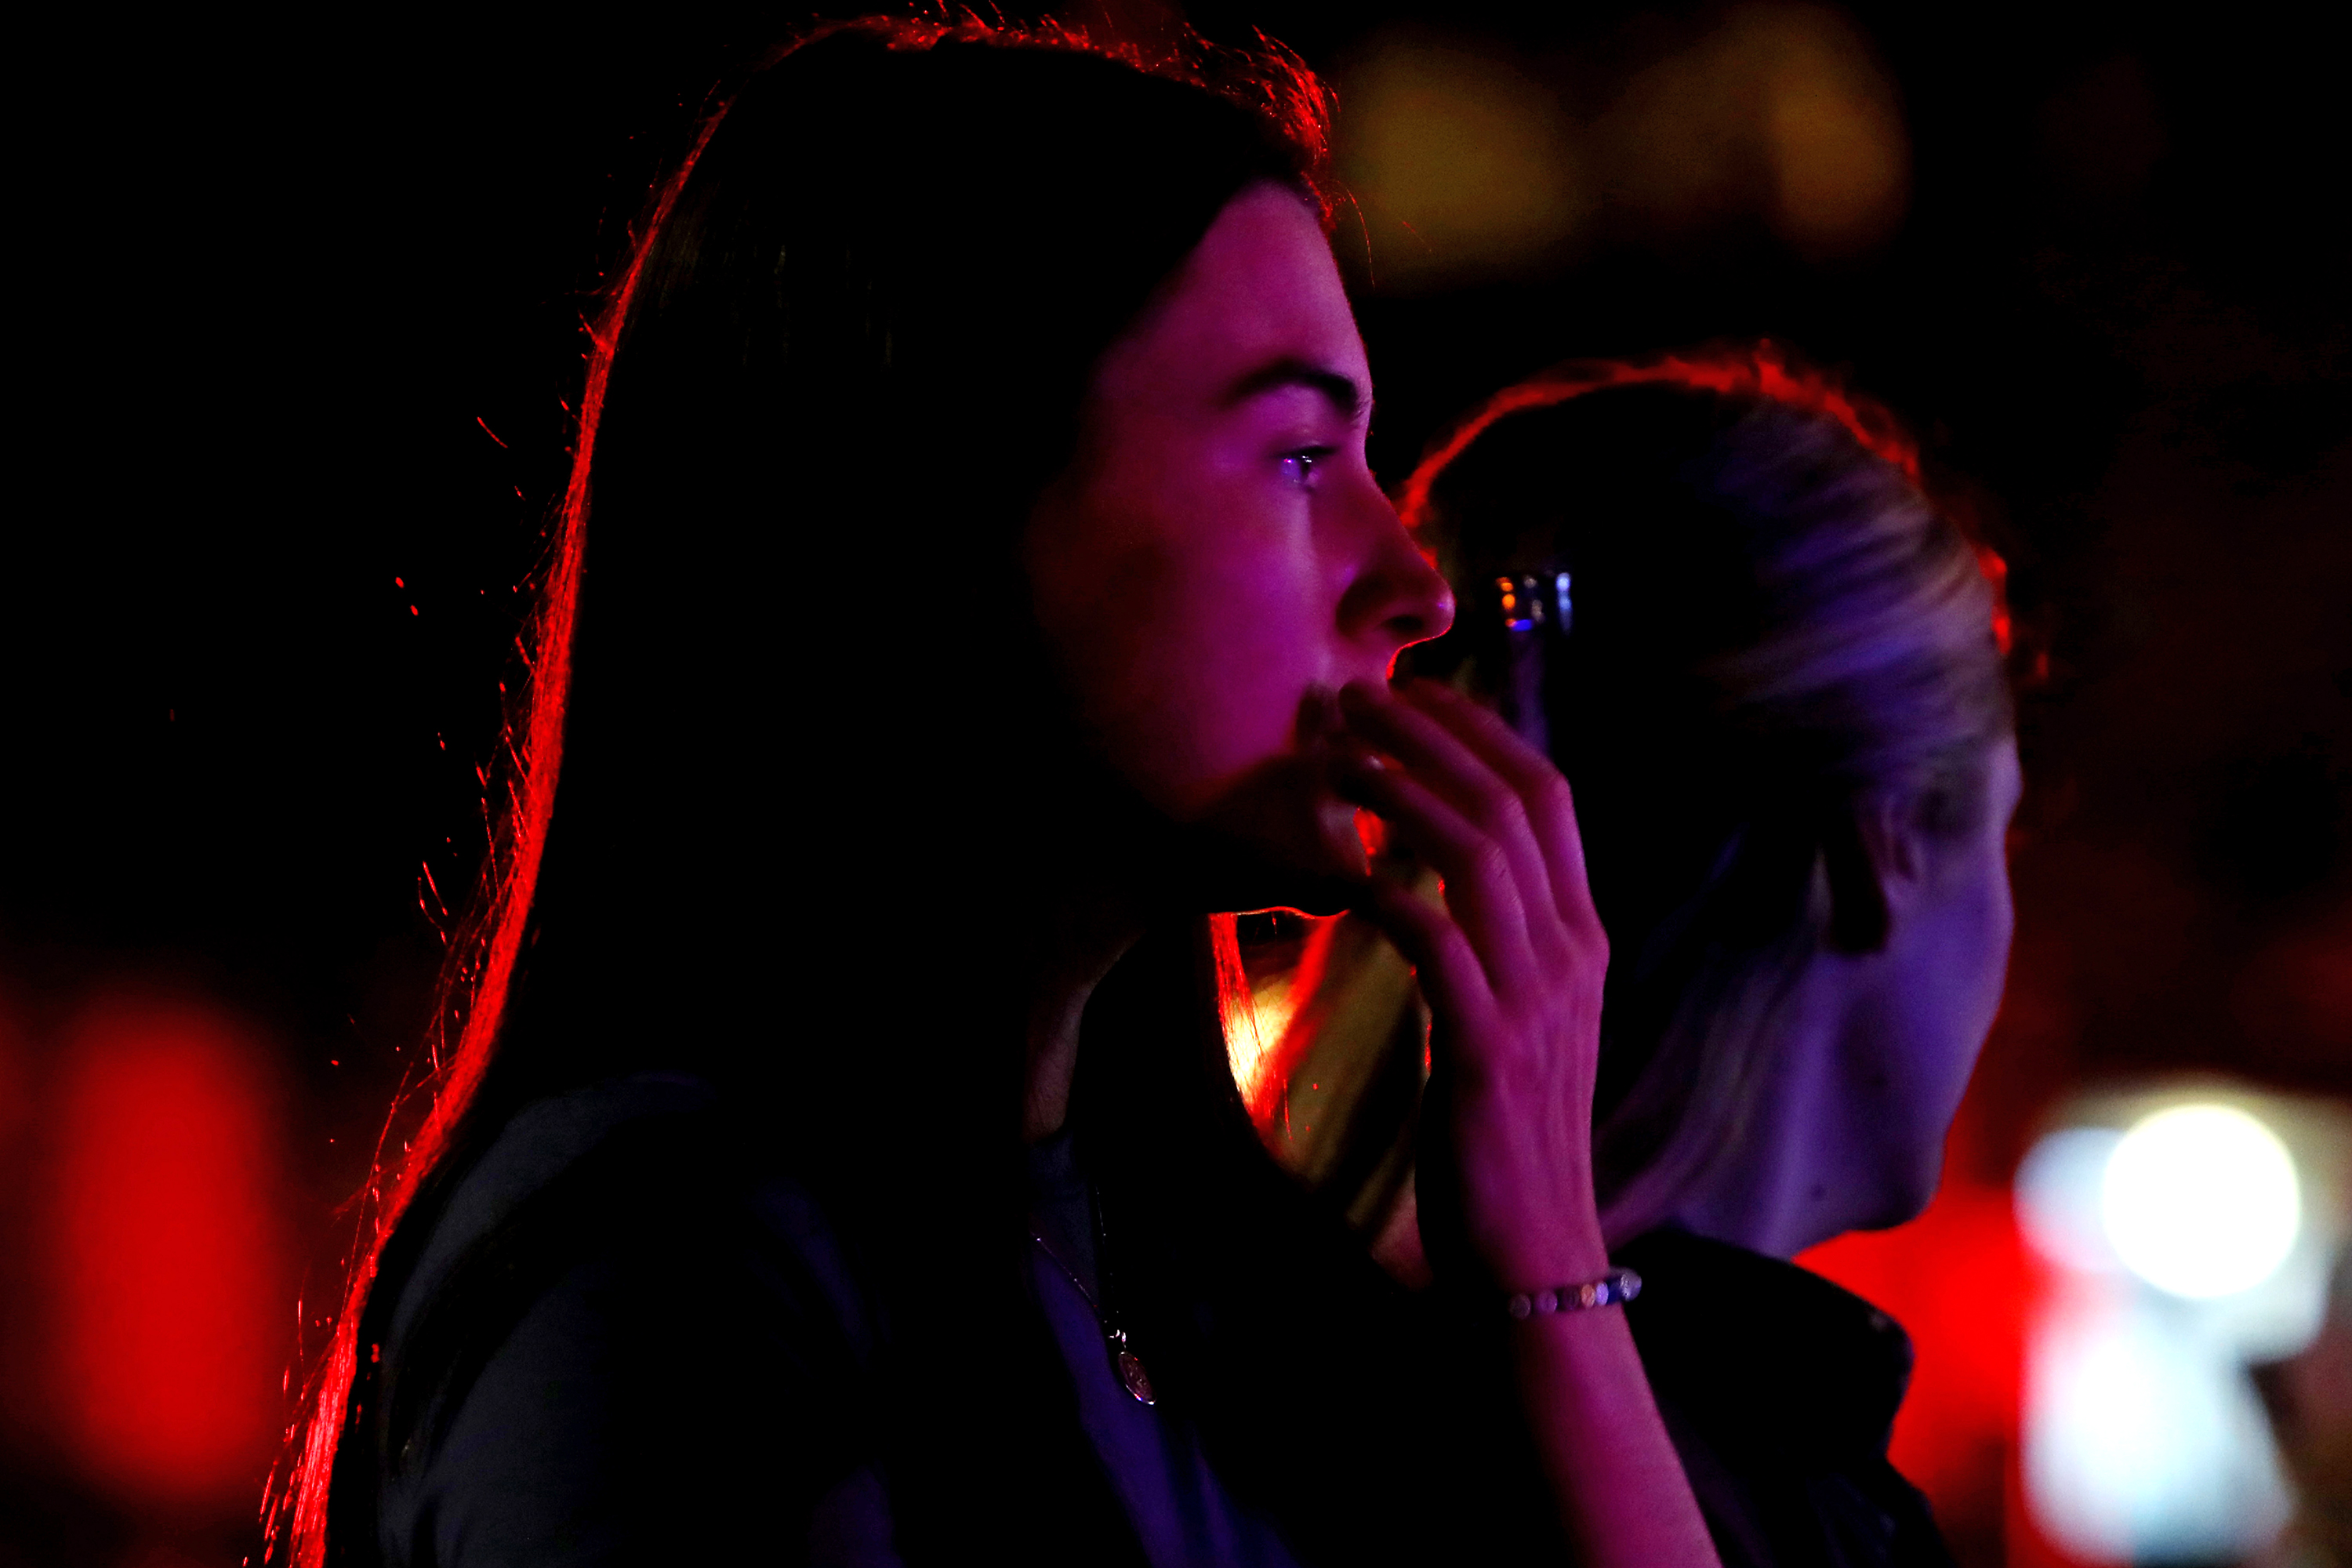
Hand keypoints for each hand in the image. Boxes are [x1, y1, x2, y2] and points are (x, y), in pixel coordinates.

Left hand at [1332, 678, 1610, 1290]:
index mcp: (1582, 937)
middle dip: (1430, 735)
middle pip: (1511, 805)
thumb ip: (1495, 939)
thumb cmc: (1508, 1129)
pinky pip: (1437, 945)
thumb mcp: (1519, 1015)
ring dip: (1401, 793)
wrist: (1535, 1245)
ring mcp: (1535, 999)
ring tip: (1337, 755)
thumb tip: (1435, 869)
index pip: (1548, 797)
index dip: (1481, 730)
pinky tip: (1341, 869)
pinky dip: (1389, 894)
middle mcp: (1570, 953)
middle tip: (1355, 693)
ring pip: (1478, 858)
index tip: (1417, 687)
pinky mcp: (1486, 1050)